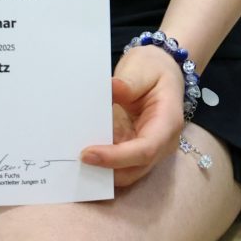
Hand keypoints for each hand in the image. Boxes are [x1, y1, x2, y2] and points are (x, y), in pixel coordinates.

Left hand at [81, 44, 184, 188]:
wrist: (162, 72)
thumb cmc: (154, 69)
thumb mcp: (144, 67)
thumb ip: (129, 81)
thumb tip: (111, 88)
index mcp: (168, 122)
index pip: (145, 149)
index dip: (116, 157)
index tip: (87, 153)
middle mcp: (162, 143)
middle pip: (134, 170)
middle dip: (104, 171)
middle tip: (72, 160)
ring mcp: (150, 151)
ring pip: (125, 174)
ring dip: (101, 171)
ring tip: (73, 160)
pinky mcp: (135, 151)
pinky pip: (119, 166)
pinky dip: (101, 165)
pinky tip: (82, 155)